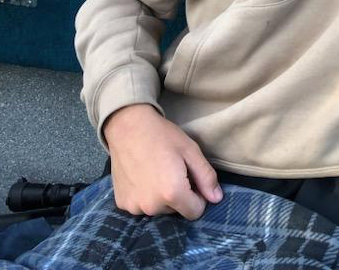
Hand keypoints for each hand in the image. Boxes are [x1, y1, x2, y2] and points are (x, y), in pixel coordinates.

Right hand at [103, 104, 222, 219]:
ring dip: (161, 197)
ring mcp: (134, 207)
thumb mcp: (191, 151)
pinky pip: (141, 206)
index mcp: (173, 194)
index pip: (195, 212)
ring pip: (158, 209)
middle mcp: (152, 207)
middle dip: (178, 195)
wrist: (128, 127)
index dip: (198, 196)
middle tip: (171, 170)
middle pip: (176, 211)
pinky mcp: (122, 203)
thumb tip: (217, 199)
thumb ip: (206, 177)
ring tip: (155, 172)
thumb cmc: (163, 136)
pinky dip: (144, 195)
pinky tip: (141, 176)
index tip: (190, 178)